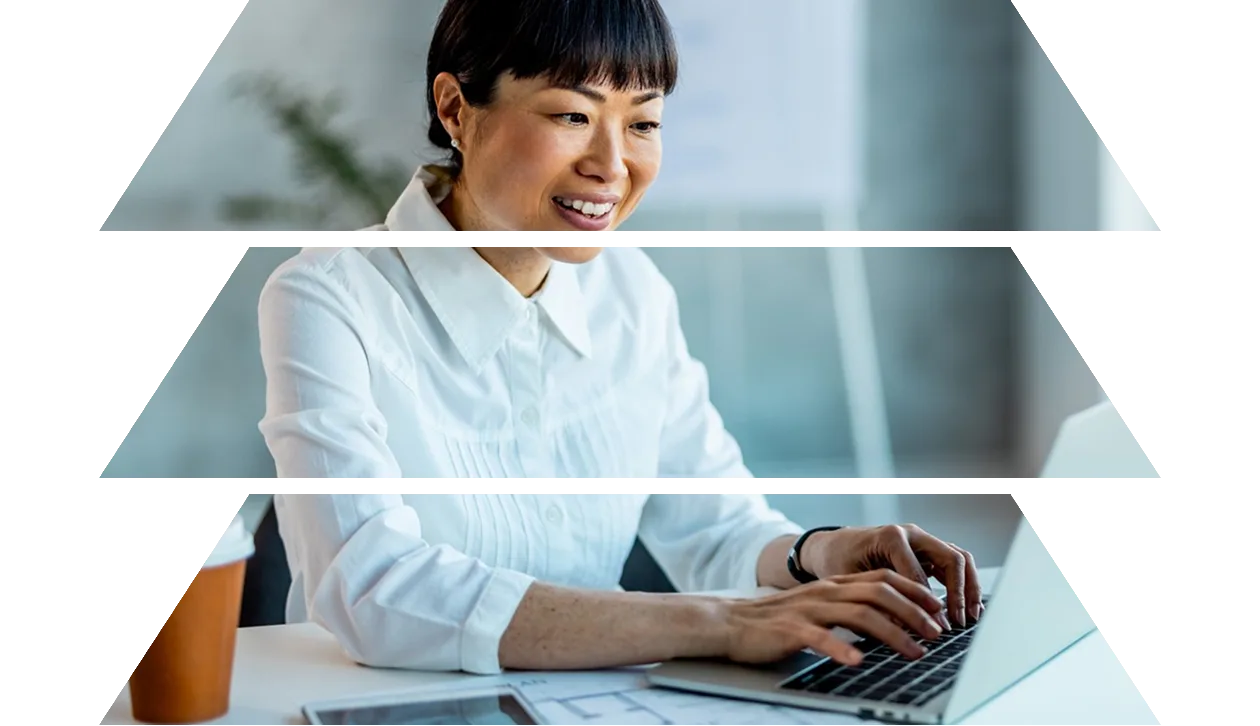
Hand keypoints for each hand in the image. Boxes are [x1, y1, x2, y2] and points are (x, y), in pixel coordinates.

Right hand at [721, 570, 944, 666]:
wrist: (729, 622)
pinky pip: (820, 638)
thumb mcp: (818, 608)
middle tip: (937, 632)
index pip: (883, 578)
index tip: (939, 608)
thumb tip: (890, 622)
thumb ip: (848, 609)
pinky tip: (858, 661)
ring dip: (893, 633)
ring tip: (914, 651)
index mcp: (833, 584)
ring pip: (860, 614)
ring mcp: (808, 609)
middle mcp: (825, 592)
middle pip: (879, 592)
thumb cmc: (776, 620)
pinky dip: (842, 648)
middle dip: (914, 612)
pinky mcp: (790, 630)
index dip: (915, 591)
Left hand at [803, 525, 982, 629]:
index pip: (921, 574)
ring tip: (971, 615)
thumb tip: (903, 630)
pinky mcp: (926, 550)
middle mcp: (911, 534)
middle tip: (959, 621)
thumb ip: (876, 600)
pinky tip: (966, 607)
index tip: (936, 626)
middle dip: (959, 592)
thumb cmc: (837, 560)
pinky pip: (953, 562)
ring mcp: (921, 540)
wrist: (832, 546)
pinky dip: (964, 583)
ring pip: (958, 558)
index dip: (929, 603)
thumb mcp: (851, 582)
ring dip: (969, 587)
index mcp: (891, 537)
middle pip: (951, 559)